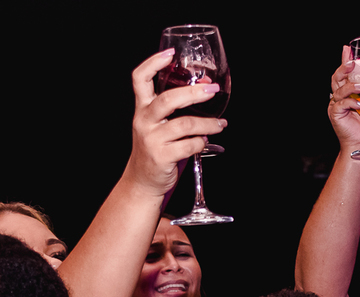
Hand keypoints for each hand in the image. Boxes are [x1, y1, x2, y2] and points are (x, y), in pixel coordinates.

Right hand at [122, 50, 227, 196]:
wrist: (142, 180)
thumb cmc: (155, 147)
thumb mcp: (158, 124)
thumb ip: (176, 107)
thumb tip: (205, 86)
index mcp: (142, 109)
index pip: (140, 79)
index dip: (153, 63)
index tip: (170, 54)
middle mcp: (144, 121)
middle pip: (168, 99)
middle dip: (193, 93)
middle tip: (212, 90)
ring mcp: (151, 140)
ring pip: (184, 124)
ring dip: (207, 123)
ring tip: (219, 124)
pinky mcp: (161, 157)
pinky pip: (188, 145)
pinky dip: (201, 142)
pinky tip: (204, 141)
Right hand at [328, 47, 359, 152]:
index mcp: (346, 92)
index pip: (344, 73)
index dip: (344, 59)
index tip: (347, 48)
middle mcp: (338, 97)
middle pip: (336, 77)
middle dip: (343, 68)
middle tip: (352, 62)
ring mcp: (335, 105)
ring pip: (338, 89)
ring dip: (350, 85)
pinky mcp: (335, 114)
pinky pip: (342, 104)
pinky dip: (352, 102)